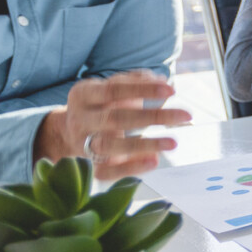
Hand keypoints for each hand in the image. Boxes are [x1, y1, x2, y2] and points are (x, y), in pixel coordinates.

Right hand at [40, 71, 190, 179]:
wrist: (66, 133)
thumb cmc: (100, 106)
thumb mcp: (111, 89)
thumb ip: (135, 82)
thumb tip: (161, 80)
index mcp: (83, 94)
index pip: (114, 88)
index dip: (143, 89)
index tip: (171, 89)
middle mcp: (80, 119)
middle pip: (115, 118)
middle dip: (152, 117)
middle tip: (185, 115)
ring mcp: (81, 144)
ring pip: (109, 145)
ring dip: (144, 145)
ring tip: (173, 143)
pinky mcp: (88, 165)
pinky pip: (107, 171)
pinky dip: (131, 168)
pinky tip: (154, 161)